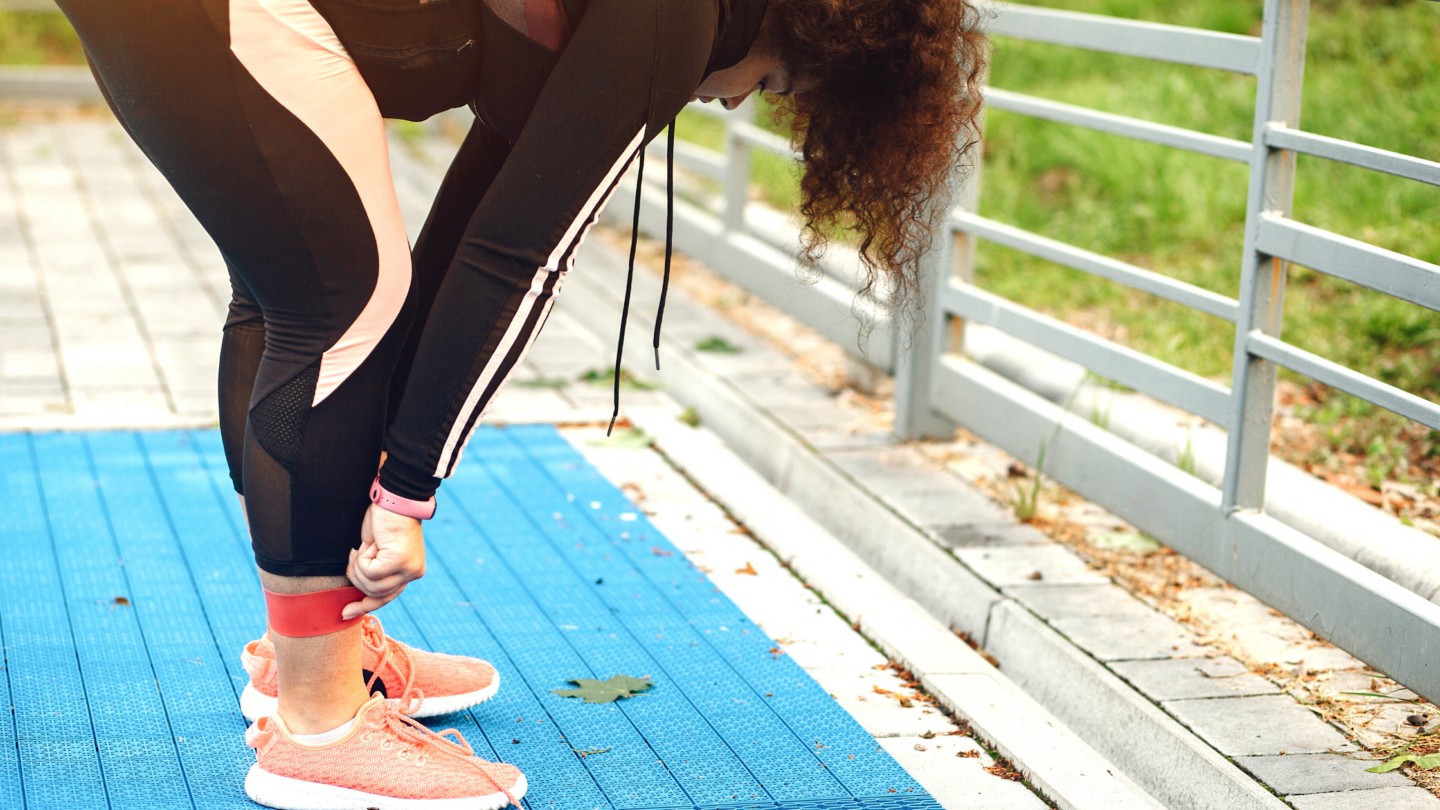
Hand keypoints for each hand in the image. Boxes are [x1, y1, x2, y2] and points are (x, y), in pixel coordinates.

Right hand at [343, 503, 425, 619]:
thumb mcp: (378, 552)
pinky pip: (369, 572)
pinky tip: (371, 543)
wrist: (394, 499)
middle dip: (357, 576)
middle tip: (356, 553)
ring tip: (365, 546)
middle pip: (374, 594)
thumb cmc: (384, 521)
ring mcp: (408, 569)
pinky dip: (362, 558)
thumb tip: (358, 592)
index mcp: (410, 572)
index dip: (364, 606)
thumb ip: (376, 571)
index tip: (344, 613)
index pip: (386, 598)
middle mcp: (413, 574)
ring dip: (359, 566)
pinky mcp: (399, 562)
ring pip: (370, 585)